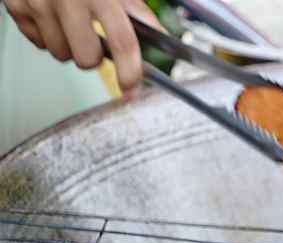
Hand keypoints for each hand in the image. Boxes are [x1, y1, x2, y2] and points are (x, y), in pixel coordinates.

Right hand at [3, 0, 162, 93]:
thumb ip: (136, 10)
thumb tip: (161, 37)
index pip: (122, 43)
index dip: (130, 72)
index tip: (132, 88)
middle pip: (86, 59)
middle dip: (94, 56)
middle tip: (93, 37)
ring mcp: (37, 4)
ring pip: (60, 54)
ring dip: (69, 46)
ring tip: (70, 21)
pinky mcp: (16, 7)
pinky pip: (38, 42)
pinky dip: (47, 35)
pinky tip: (52, 16)